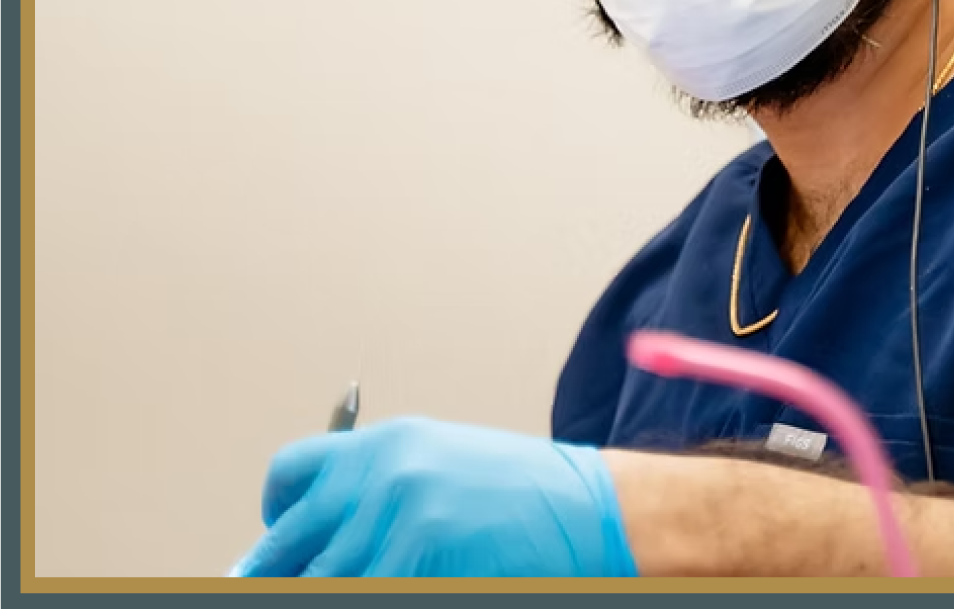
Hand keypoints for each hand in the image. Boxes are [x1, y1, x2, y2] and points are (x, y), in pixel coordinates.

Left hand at [233, 418, 637, 577]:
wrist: (592, 512)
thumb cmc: (525, 496)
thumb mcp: (442, 468)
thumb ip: (377, 494)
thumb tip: (317, 545)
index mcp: (384, 445)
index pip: (288, 478)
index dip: (277, 524)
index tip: (282, 556)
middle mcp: (379, 478)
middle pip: (279, 550)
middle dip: (286, 579)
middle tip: (313, 583)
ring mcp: (393, 527)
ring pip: (318, 585)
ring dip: (337, 588)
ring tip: (378, 576)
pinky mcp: (411, 571)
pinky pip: (358, 597)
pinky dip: (376, 594)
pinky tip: (409, 587)